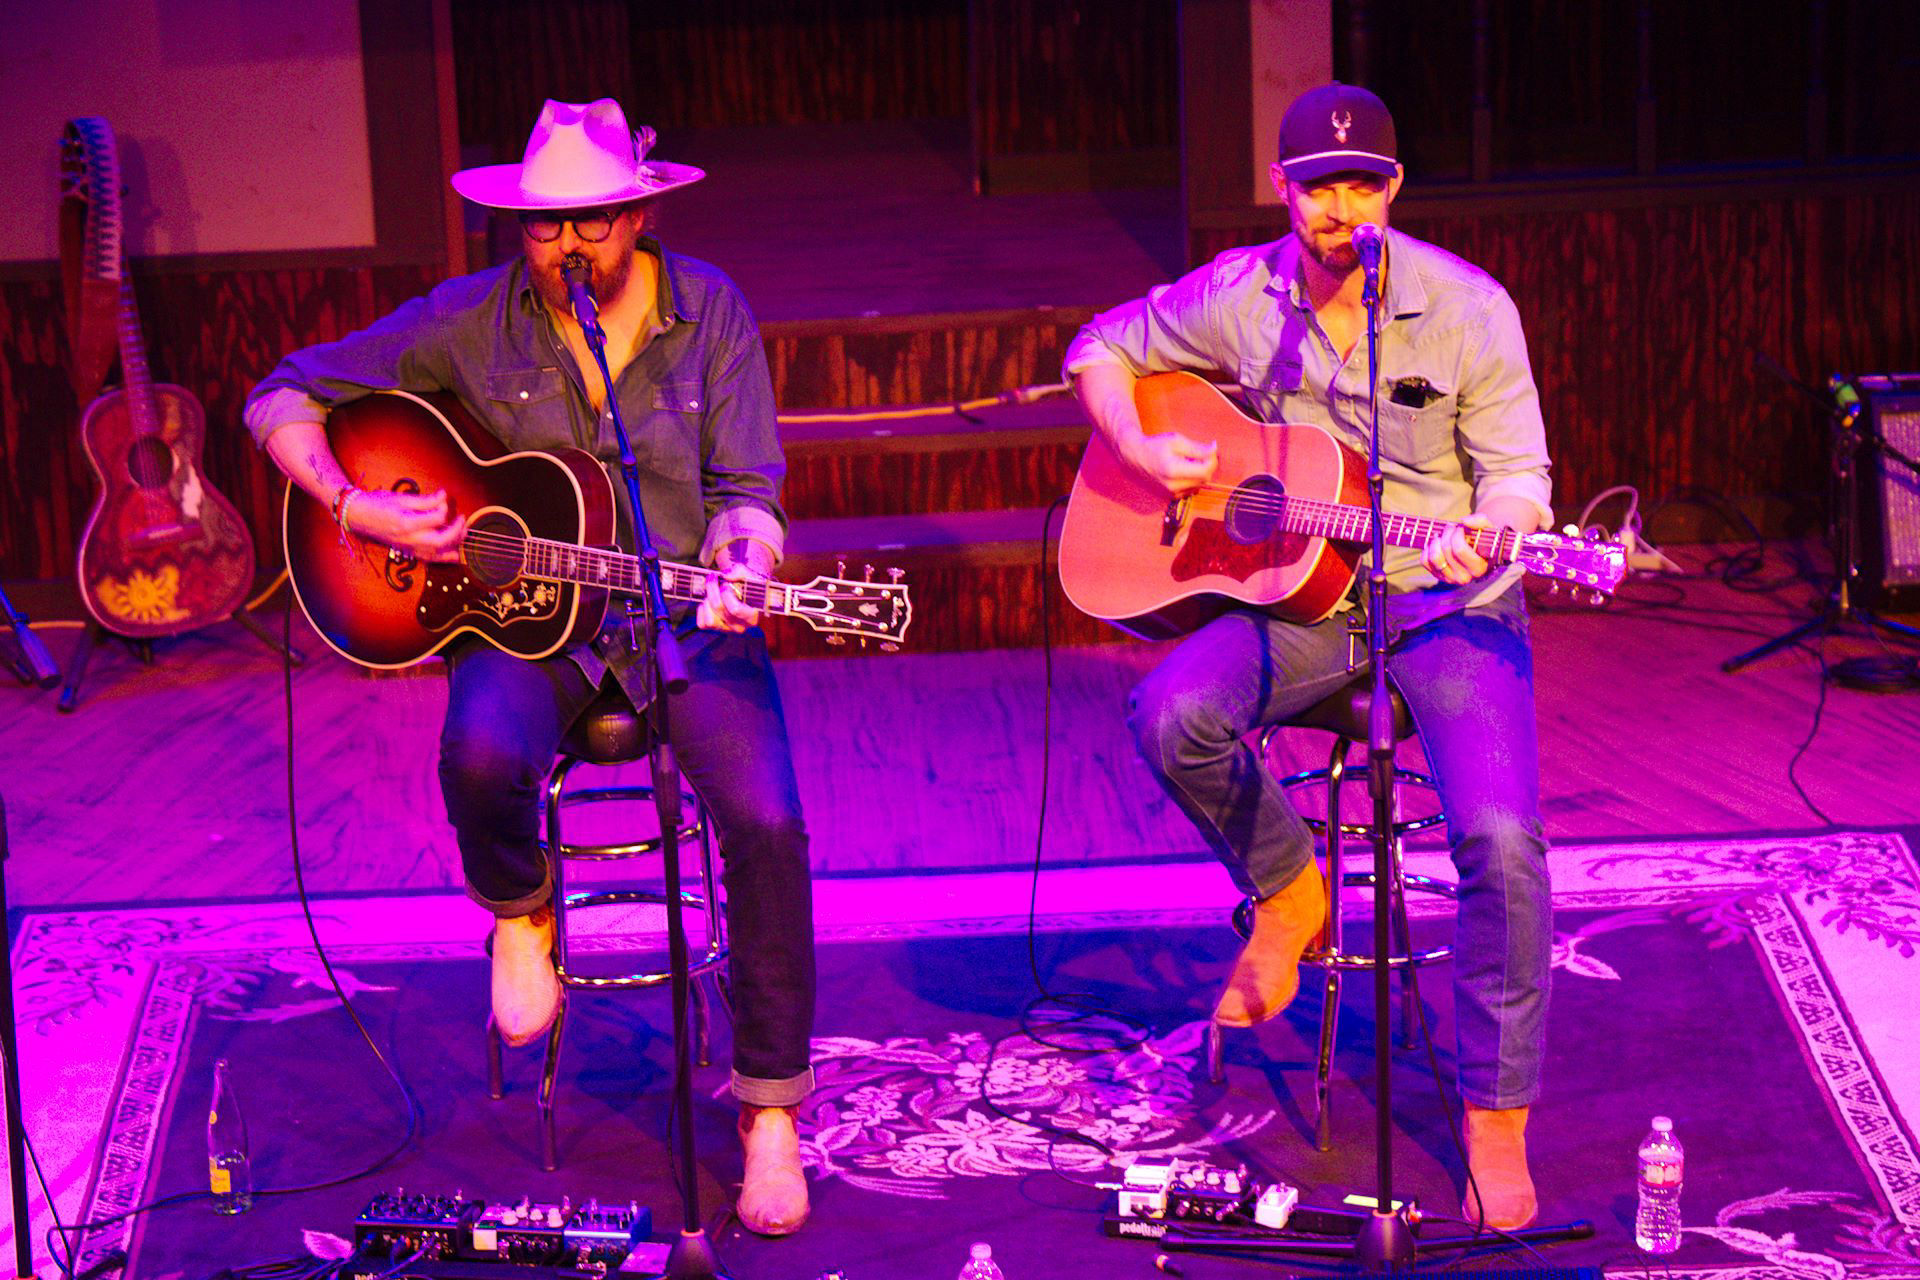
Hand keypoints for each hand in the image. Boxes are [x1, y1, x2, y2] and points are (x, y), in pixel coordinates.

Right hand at [345, 487, 465, 562]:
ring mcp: (408, 548)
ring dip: (454, 545)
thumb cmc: (377, 504)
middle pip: (441, 541)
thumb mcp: (401, 498)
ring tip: (462, 533)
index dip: (444, 507)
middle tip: (461, 519)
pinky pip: (429, 559)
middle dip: (456, 531)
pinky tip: (453, 552)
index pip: (436, 518)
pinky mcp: (407, 552)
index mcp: (406, 523)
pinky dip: (443, 557)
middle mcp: (408, 539)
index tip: (443, 498)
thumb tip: (443, 496)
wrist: (357, 516)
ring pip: (438, 554)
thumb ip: (425, 500)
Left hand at [697, 561, 764, 631]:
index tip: (725, 584)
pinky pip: (702, 624)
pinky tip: (709, 602)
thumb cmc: (749, 587)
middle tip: (714, 579)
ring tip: (712, 593)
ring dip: (707, 602)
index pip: (735, 609)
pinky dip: (702, 610)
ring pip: (710, 620)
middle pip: (719, 608)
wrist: (748, 596)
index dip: (726, 594)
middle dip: (712, 589)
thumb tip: (726, 575)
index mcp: (752, 615)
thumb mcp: (749, 576)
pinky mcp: (716, 629)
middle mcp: (740, 626)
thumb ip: (740, 572)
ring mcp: (727, 629)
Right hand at [1119, 428, 1217, 496]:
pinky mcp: (1171, 496)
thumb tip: (1214, 450)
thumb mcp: (1176, 441)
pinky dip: (1192, 479)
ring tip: (1188, 460)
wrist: (1135, 457)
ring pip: (1199, 485)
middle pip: (1204, 479)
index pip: (1205, 471)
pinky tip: (1183, 469)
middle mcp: (1172, 486)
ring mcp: (1171, 493)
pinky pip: (1191, 489)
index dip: (1212, 460)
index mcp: (1173, 471)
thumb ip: (1197, 448)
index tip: (1210, 449)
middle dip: (1207, 465)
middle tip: (1200, 453)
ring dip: (1200, 473)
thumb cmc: (1155, 445)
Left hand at [1422, 513, 1495, 584]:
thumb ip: (1481, 521)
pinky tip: (1436, 543)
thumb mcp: (1488, 529)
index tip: (1460, 527)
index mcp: (1479, 568)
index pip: (1459, 549)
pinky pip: (1425, 561)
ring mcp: (1450, 579)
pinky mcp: (1438, 577)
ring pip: (1434, 557)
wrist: (1479, 552)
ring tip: (1442, 535)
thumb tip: (1464, 521)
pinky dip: (1428, 549)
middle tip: (1452, 527)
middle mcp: (1464, 577)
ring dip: (1436, 541)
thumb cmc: (1484, 539)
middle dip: (1447, 533)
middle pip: (1447, 549)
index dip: (1457, 534)